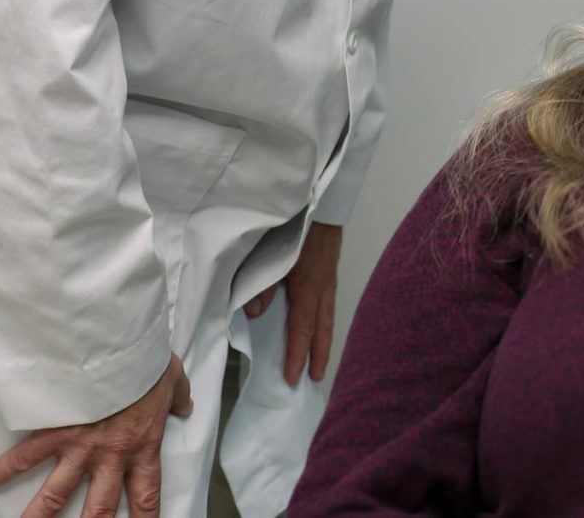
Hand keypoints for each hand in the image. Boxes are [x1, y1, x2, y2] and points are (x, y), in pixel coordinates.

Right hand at [0, 355, 191, 517]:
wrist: (121, 343)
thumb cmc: (147, 360)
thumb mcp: (173, 378)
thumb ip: (179, 398)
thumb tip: (186, 406)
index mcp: (142, 446)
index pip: (145, 495)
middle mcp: (110, 456)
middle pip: (97, 510)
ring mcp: (80, 447)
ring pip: (54, 495)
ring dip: (37, 517)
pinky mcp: (56, 429)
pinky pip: (26, 454)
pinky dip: (4, 468)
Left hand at [243, 220, 343, 384]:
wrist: (322, 203)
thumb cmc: (295, 228)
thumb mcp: (271, 255)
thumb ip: (262, 285)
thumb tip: (254, 314)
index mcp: (308, 288)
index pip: (302, 330)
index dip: (297, 356)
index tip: (293, 378)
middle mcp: (323, 289)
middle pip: (323, 329)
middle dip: (319, 355)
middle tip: (315, 379)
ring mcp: (329, 280)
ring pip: (328, 317)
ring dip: (325, 340)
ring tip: (321, 360)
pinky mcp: (329, 271)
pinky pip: (329, 304)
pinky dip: (326, 322)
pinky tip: (321, 325)